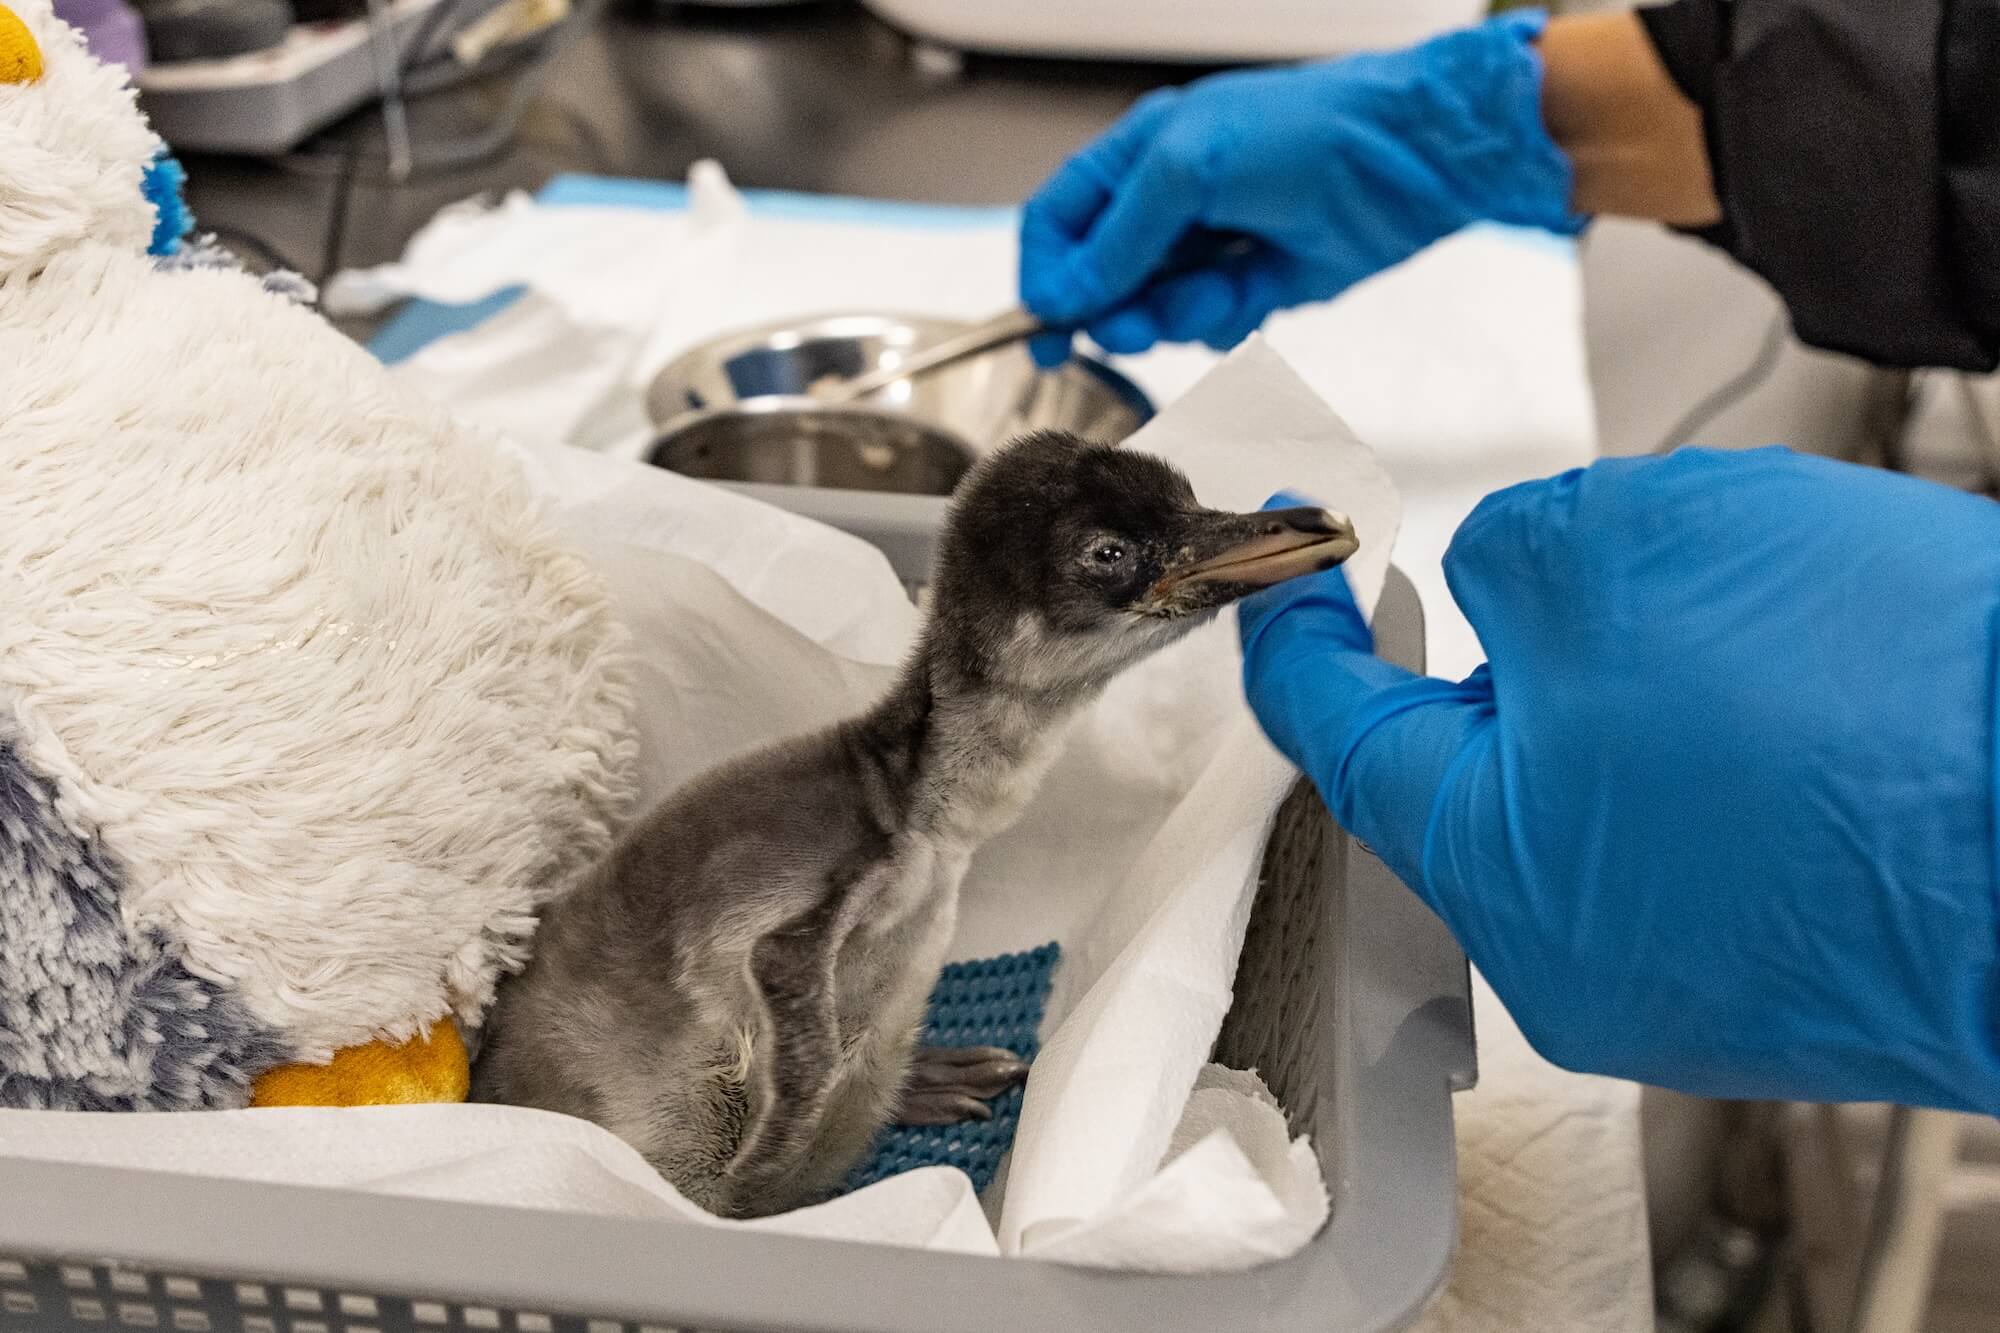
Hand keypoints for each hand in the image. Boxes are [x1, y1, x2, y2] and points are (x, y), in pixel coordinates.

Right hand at [1019, 11, 1582, 367]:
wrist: (1406, 160)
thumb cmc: (1307, 133)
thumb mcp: (1188, 170)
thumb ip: (1117, 238)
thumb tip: (1062, 294)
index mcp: (1139, 156)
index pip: (1058, 222)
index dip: (1043, 275)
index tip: (1047, 322)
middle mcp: (1168, 203)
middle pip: (1099, 279)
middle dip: (1113, 309)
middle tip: (1132, 325)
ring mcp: (1210, 246)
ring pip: (1154, 311)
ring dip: (1178, 315)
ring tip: (1219, 290)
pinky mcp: (1252, 284)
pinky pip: (1207, 327)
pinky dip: (1224, 320)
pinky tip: (1256, 289)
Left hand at [1240, 450, 1999, 1111]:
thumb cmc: (1874, 703)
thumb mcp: (1625, 549)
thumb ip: (1511, 558)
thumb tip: (1499, 585)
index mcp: (1488, 863)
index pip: (1339, 739)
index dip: (1301, 640)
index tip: (1290, 579)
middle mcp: (1576, 962)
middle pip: (1475, 784)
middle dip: (1504, 667)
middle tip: (1559, 585)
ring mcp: (1694, 990)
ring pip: (1600, 814)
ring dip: (1633, 709)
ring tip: (1739, 637)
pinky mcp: (1798, 983)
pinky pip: (1703, 852)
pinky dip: (1717, 767)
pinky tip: (1800, 705)